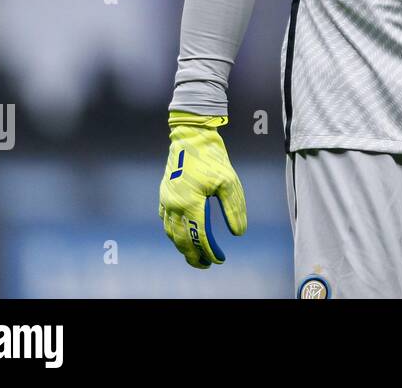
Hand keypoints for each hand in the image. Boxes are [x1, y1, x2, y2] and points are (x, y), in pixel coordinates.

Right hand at [158, 111, 246, 267]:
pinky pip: (165, 220)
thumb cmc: (213, 158)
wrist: (191, 137)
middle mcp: (174, 205)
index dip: (209, 252)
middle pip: (181, 240)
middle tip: (206, 265)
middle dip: (193, 256)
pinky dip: (174, 232)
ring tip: (195, 254)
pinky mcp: (164, 194)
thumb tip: (238, 233)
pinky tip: (183, 234)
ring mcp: (166, 200)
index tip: (219, 260)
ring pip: (171, 232)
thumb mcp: (230, 182)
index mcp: (190, 203)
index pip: (198, 237)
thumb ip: (233, 209)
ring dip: (182, 246)